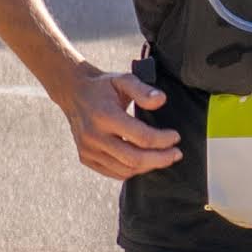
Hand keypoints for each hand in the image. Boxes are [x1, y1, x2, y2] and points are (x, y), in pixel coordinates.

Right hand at [57, 64, 180, 178]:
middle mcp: (93, 136)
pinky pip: (113, 172)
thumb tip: (161, 100)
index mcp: (104, 116)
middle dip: (161, 159)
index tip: (176, 137)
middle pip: (134, 158)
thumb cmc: (104, 86)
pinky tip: (145, 162)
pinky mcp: (85, 157)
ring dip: (149, 166)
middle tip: (177, 154)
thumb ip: (143, 90)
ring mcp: (87, 149)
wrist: (73, 93)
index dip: (163, 140)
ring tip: (164, 157)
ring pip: (125, 169)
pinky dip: (133, 170)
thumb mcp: (124, 79)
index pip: (141, 137)